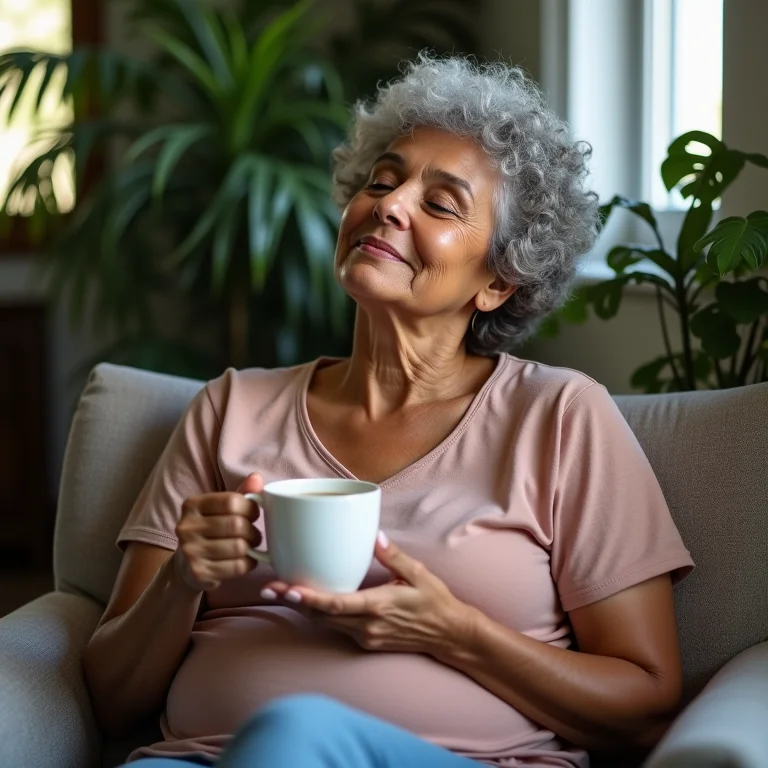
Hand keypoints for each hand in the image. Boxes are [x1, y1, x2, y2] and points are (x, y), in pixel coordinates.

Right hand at [173, 473, 263, 591]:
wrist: (187, 565)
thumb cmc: (211, 530)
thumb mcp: (221, 509)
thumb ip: (240, 494)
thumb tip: (257, 477)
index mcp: (192, 504)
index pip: (231, 501)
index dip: (251, 508)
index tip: (253, 514)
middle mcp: (187, 526)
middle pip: (236, 525)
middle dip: (253, 531)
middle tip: (254, 535)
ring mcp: (190, 551)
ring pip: (239, 547)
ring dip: (251, 548)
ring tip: (249, 547)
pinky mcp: (198, 572)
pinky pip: (236, 566)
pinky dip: (248, 564)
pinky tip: (244, 560)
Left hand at [262, 532, 475, 656]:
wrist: (450, 635)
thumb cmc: (435, 601)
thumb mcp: (418, 573)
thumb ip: (394, 556)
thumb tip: (374, 536)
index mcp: (379, 606)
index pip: (336, 604)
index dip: (310, 598)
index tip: (289, 589)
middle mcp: (368, 625)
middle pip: (322, 615)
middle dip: (296, 601)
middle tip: (270, 586)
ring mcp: (366, 636)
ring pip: (326, 623)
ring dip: (305, 608)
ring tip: (282, 591)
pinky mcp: (367, 641)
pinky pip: (337, 627)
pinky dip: (321, 613)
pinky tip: (310, 600)